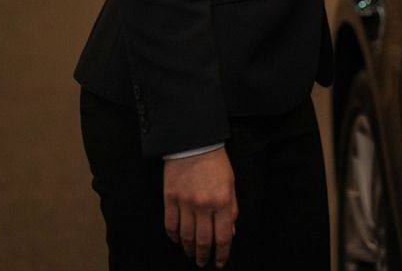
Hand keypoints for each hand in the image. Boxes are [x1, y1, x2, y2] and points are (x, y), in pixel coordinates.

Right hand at [163, 148, 237, 267]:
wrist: (194, 142)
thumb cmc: (215, 162)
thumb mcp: (230, 183)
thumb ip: (231, 209)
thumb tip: (229, 232)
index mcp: (222, 201)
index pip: (223, 236)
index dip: (222, 253)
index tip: (219, 263)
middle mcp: (203, 205)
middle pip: (203, 240)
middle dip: (203, 255)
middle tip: (202, 262)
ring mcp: (185, 203)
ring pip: (186, 236)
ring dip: (189, 249)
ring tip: (191, 254)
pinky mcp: (170, 199)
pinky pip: (170, 225)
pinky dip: (173, 236)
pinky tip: (177, 240)